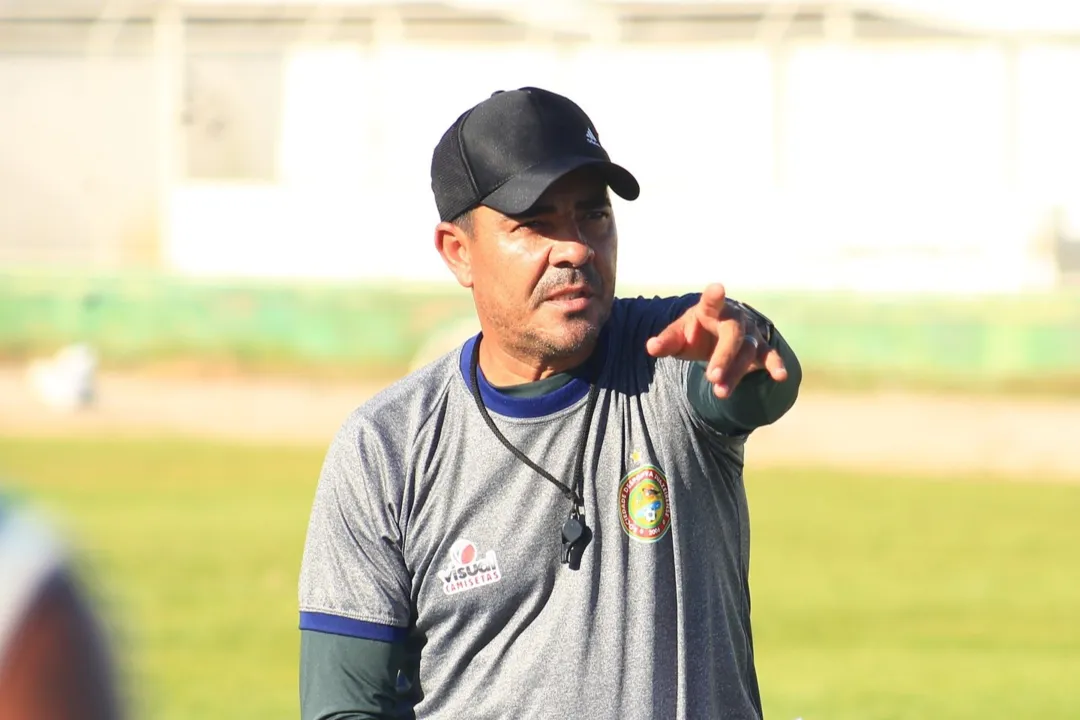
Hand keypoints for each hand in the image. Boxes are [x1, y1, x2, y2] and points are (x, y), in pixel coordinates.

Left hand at [646, 284, 787, 397]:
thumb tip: (651, 347)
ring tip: (720, 392)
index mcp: (710, 309)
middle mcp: (734, 319)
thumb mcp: (678, 335)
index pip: (712, 302)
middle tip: (712, 377)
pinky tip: (780, 376)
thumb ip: (666, 341)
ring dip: (736, 372)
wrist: (718, 332)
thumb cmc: (696, 331)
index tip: (717, 289)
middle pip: (732, 336)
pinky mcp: (760, 347)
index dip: (713, 297)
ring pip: (747, 352)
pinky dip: (775, 365)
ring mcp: (750, 333)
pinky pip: (769, 355)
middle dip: (723, 357)